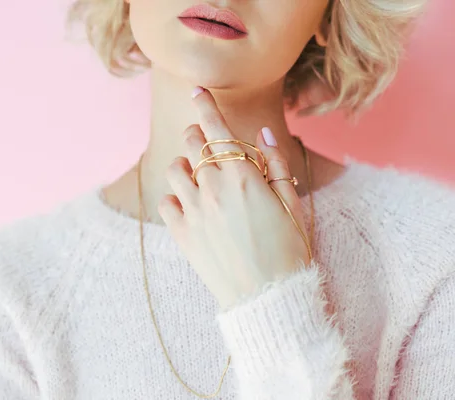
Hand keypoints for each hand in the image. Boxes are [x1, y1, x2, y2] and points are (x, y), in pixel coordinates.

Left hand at [157, 87, 311, 309]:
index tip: (196, 90)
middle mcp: (213, 188)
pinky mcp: (181, 234)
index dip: (206, 105)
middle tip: (208, 145)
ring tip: (200, 178)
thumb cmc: (288, 249)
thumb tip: (263, 133)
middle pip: (192, 144)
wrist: (268, 297)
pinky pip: (165, 202)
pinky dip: (174, 198)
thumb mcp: (293, 203)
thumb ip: (277, 164)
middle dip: (199, 137)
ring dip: (185, 166)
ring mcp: (193, 211)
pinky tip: (190, 206)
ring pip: (174, 170)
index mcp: (243, 177)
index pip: (217, 129)